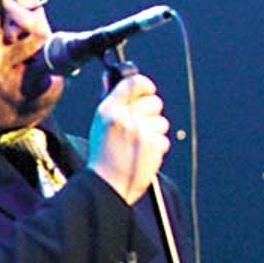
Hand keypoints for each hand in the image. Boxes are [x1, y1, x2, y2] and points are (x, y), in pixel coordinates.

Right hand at [87, 72, 168, 204]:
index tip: (148, 90)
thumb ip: (111, 100)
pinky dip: (157, 149)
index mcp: (107, 110)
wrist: (105, 186)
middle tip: (140, 128)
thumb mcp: (99, 125)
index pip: (133, 83)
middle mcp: (123, 118)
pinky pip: (164, 140)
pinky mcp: (152, 145)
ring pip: (162, 122)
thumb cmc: (102, 158)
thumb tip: (110, 76)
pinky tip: (143, 156)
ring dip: (154, 133)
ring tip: (138, 146)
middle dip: (152, 114)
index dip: (145, 85)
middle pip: (154, 101)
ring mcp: (139, 131)